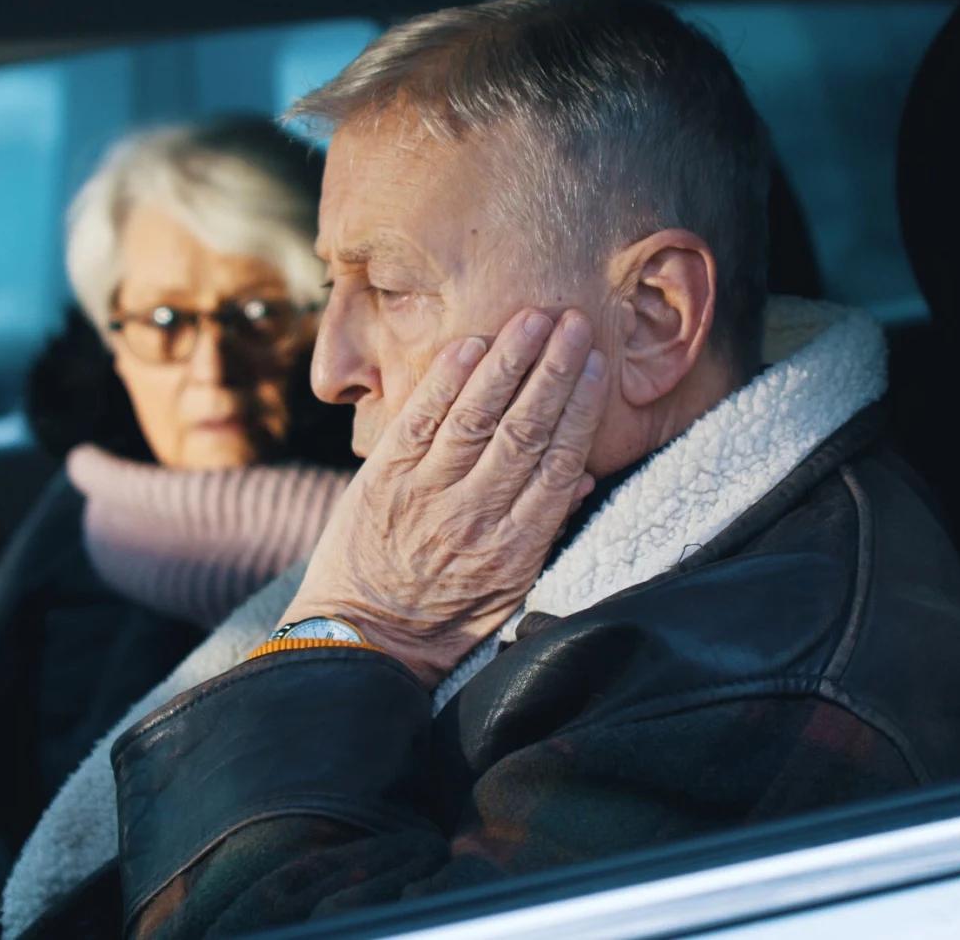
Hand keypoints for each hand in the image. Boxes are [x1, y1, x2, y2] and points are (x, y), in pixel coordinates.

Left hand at [280, 308, 608, 685]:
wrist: (362, 641)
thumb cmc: (444, 620)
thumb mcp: (509, 591)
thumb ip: (545, 532)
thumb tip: (583, 478)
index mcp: (516, 545)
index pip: (560, 462)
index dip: (581, 408)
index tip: (597, 366)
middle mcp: (475, 514)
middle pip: (525, 429)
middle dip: (554, 369)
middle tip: (576, 322)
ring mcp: (426, 493)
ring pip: (476, 415)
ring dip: (508, 361)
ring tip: (533, 317)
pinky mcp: (383, 479)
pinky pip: (420, 419)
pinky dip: (447, 379)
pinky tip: (472, 345)